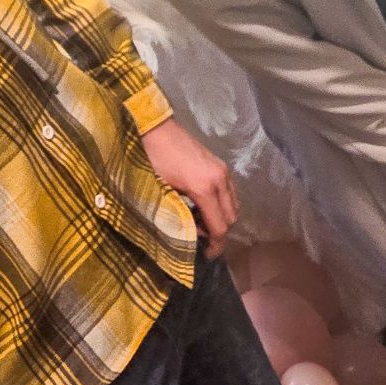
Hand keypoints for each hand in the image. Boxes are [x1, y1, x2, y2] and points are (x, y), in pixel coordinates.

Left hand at [139, 121, 238, 258]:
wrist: (153, 127)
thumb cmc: (152, 159)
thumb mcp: (161, 191)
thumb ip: (178, 215)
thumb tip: (189, 233)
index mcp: (205, 187)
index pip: (220, 226)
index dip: (216, 245)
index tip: (207, 256)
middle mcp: (220, 179)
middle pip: (231, 217)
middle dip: (219, 233)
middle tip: (199, 240)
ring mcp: (222, 170)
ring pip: (233, 204)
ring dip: (221, 218)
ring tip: (199, 222)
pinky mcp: (220, 164)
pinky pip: (229, 191)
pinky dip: (221, 204)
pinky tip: (202, 205)